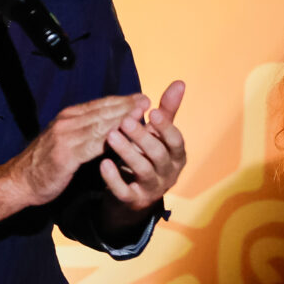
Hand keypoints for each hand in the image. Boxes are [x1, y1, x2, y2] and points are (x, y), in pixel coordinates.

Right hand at [0, 93, 147, 222]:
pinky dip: (111, 142)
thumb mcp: (65, 141)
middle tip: (147, 102)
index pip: (99, 105)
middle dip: (126, 106)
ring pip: (100, 125)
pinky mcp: (66, 155)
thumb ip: (84, 131)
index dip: (121, 101)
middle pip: (102, 111)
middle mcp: (66, 122)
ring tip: (141, 116)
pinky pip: (93, 146)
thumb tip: (109, 124)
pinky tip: (125, 141)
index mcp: (67, 117)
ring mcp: (65, 137)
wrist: (19, 181)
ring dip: (122, 119)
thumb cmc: (45, 163)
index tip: (141, 98)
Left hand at [97, 80, 186, 214]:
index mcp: (177, 156)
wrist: (132, 194)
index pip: (176, 141)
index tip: (152, 111)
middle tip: (125, 121)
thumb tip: (180, 82)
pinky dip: (114, 179)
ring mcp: (152, 189)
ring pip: (143, 171)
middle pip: (159, 155)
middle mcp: (168, 173)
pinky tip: (103, 163)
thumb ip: (167, 111)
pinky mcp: (133, 201)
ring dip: (127, 152)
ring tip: (111, 136)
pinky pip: (125, 191)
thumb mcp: (157, 135)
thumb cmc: (147, 156)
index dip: (166, 127)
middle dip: (143, 137)